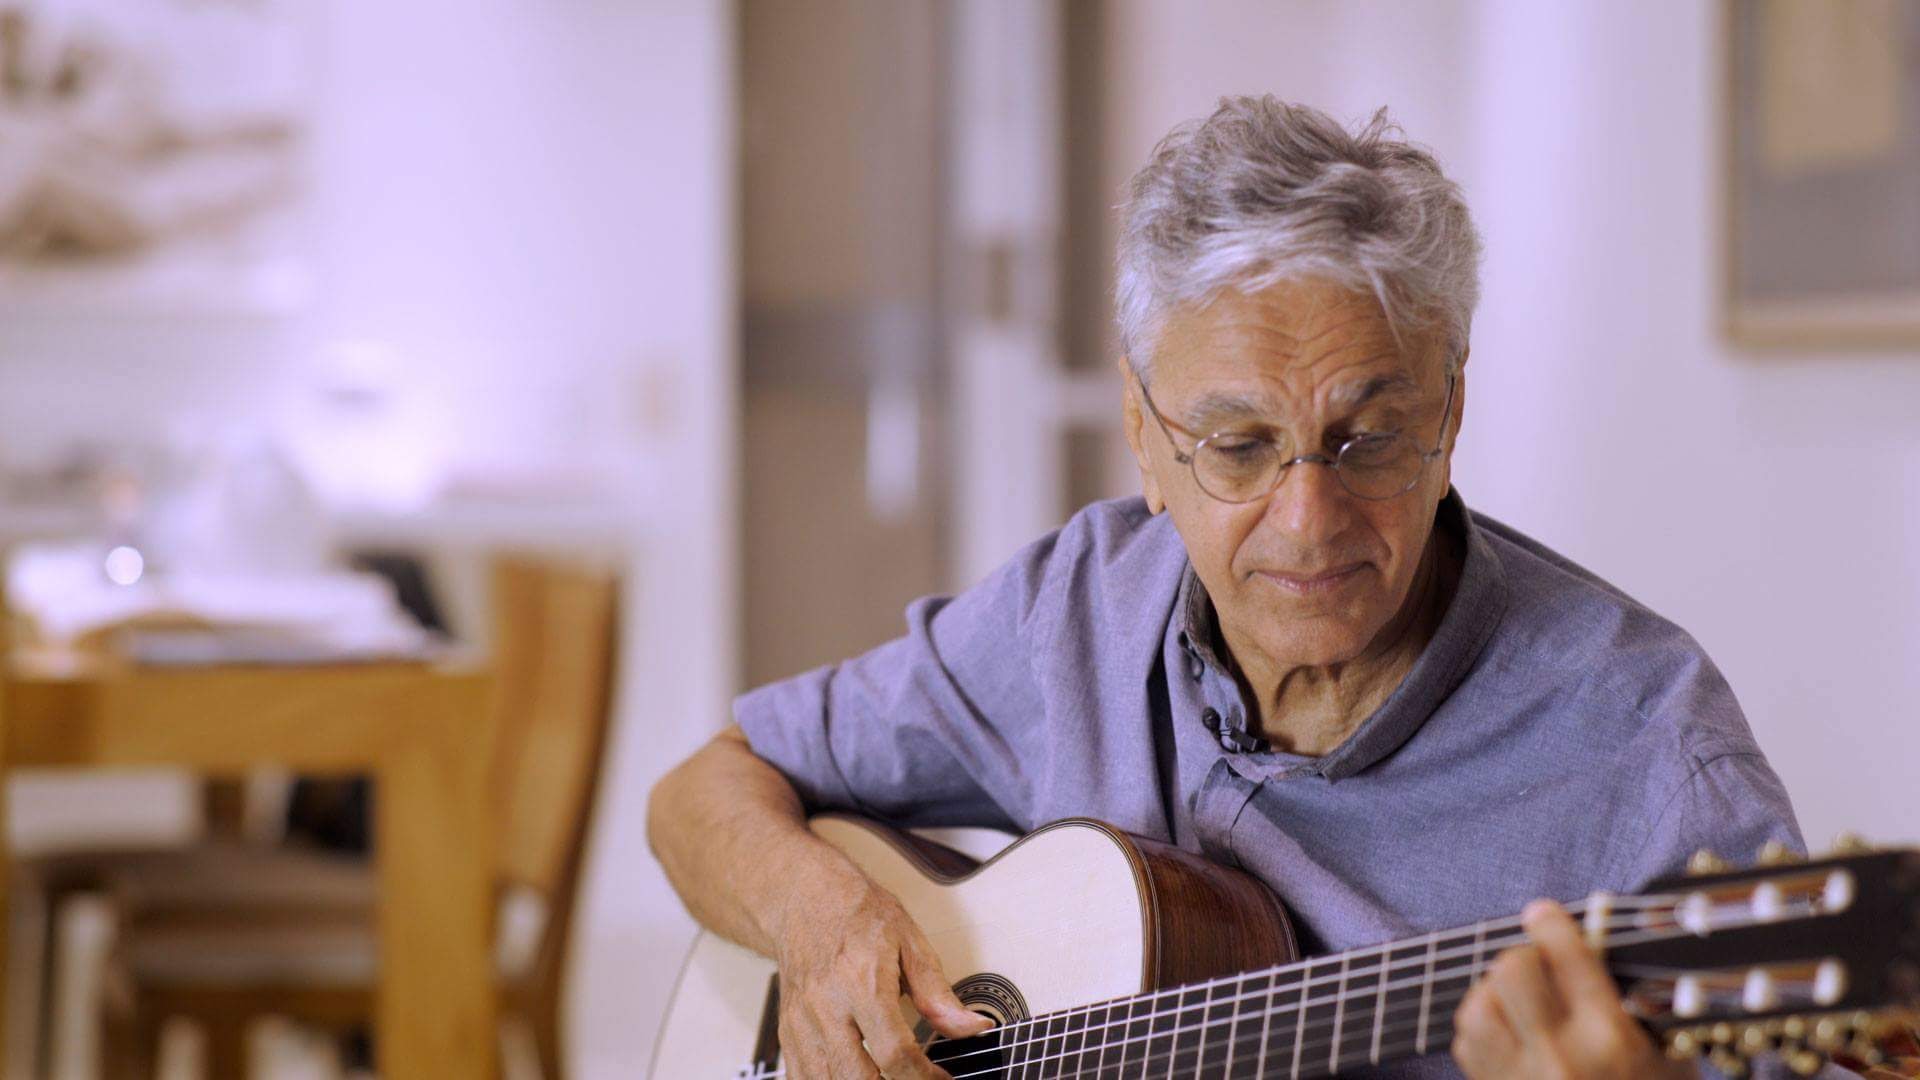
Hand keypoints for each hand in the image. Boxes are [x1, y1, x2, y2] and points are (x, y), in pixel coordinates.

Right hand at [772, 867, 991, 1078]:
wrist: (805, 897)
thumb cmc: (856, 913)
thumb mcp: (908, 941)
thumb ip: (938, 993)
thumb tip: (971, 1026)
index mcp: (860, 981)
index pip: (893, 1051)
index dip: (923, 1077)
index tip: (941, 1079)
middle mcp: (825, 1006)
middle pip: (856, 1078)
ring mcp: (801, 1022)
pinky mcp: (788, 1032)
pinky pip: (804, 1076)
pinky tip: (855, 1077)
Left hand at [1452, 900, 1697, 1079]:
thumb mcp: (1672, 1059)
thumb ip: (1640, 1005)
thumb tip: (1601, 947)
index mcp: (1610, 1043)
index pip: (1567, 957)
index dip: (1553, 925)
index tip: (1545, 914)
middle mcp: (1558, 1060)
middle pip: (1510, 970)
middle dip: (1523, 958)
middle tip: (1540, 967)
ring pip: (1476, 1005)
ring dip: (1494, 994)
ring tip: (1523, 1004)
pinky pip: (1467, 1045)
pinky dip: (1482, 1028)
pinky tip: (1509, 1033)